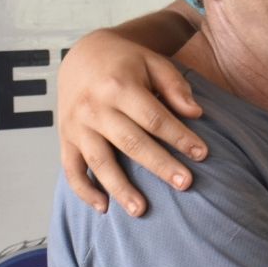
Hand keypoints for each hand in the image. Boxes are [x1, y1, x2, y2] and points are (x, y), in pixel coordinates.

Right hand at [57, 28, 206, 216]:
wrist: (83, 55)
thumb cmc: (126, 62)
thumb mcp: (152, 61)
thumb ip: (175, 86)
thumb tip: (196, 114)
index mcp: (119, 85)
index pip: (154, 117)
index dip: (179, 136)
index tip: (202, 154)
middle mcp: (95, 107)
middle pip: (130, 142)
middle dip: (159, 165)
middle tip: (185, 185)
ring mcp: (77, 125)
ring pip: (99, 161)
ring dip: (120, 188)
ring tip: (141, 211)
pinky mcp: (65, 139)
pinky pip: (71, 169)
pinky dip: (84, 191)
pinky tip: (104, 208)